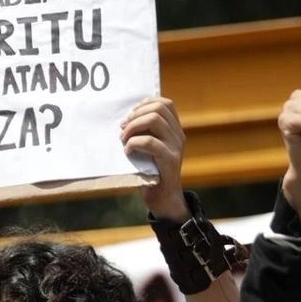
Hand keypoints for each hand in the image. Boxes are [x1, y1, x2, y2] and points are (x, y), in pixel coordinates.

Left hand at [122, 97, 190, 221]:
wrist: (163, 198)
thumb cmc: (150, 172)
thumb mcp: (148, 148)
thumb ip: (144, 133)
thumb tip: (123, 120)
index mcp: (174, 130)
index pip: (165, 103)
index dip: (145, 103)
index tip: (130, 115)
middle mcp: (178, 135)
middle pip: (158, 108)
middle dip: (135, 115)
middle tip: (122, 129)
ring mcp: (176, 147)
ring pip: (155, 120)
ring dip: (133, 127)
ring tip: (123, 139)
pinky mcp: (170, 160)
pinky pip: (150, 142)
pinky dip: (134, 143)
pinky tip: (127, 151)